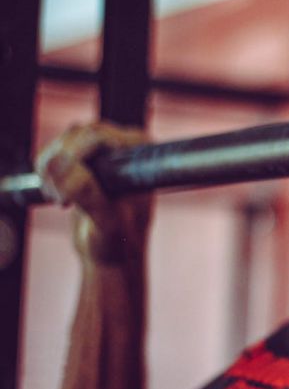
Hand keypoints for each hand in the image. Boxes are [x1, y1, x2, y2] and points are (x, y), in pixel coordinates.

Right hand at [36, 123, 151, 265]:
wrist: (111, 253)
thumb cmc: (118, 241)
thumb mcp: (106, 220)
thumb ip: (86, 192)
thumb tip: (58, 163)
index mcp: (141, 153)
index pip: (98, 136)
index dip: (75, 159)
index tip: (67, 197)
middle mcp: (126, 145)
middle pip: (77, 135)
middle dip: (62, 167)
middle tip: (63, 202)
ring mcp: (105, 149)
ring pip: (64, 141)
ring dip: (52, 171)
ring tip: (64, 202)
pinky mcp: (86, 157)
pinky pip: (55, 151)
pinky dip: (46, 172)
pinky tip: (59, 196)